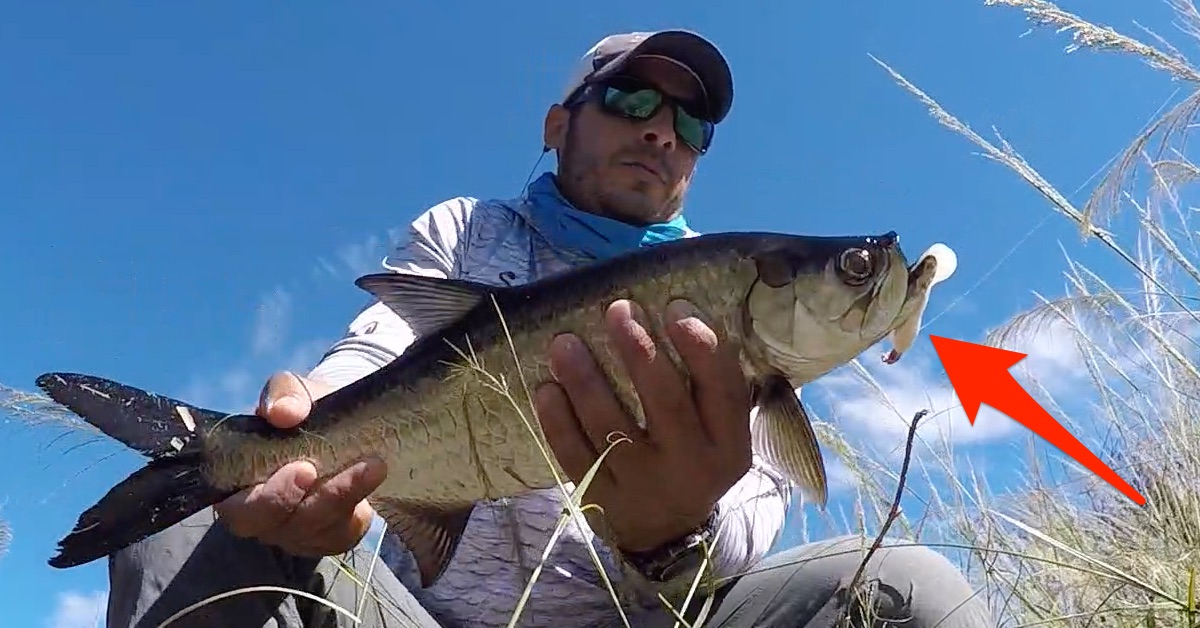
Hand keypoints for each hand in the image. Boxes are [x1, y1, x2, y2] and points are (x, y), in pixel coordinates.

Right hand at [213, 371, 387, 556]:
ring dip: (344, 499)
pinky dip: (357, 512)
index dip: (271, 495)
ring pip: (313, 532)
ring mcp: (292, 532)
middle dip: (310, 500)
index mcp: (235, 483)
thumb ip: (283, 395)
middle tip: (344, 471)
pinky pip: (340, 536)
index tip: (305, 468)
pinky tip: (372, 485)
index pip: (238, 508)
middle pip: (274, 527)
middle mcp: (259, 517)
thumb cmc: (305, 410)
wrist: (341, 421)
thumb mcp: (294, 392)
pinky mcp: (325, 538)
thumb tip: (282, 412)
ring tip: (374, 466)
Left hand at [535, 299, 752, 552]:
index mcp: (727, 445)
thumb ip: (710, 384)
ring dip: (585, 380)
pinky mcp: (601, 500)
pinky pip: (575, 456)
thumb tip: (677, 309)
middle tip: (617, 309)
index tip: (673, 306)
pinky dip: (558, 421)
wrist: (669, 531)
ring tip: (564, 342)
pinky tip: (548, 387)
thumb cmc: (694, 456)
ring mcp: (642, 486)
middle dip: (639, 351)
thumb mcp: (719, 431)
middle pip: (665, 402)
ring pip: (611, 427)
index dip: (699, 345)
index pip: (722, 390)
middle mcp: (689, 466)